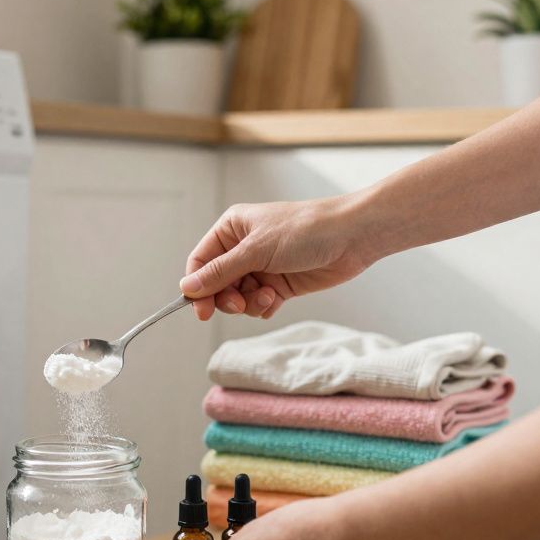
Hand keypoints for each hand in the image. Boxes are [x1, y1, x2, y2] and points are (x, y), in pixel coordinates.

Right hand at [182, 193, 382, 319]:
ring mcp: (262, 267)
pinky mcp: (279, 284)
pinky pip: (258, 304)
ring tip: (267, 296)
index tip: (201, 310)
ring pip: (237, 297)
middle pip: (217, 284)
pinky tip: (275, 300)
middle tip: (238, 304)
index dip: (197, 287)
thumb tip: (187, 288)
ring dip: (248, 303)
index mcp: (232, 229)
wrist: (352, 237)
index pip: (201, 262)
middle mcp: (243, 248)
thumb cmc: (306, 230)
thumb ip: (220, 272)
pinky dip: (262, 307)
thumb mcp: (256, 250)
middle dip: (226, 298)